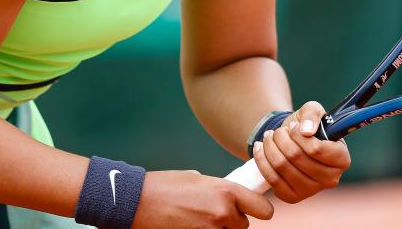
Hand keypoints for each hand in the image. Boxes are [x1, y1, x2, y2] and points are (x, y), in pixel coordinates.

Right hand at [132, 169, 273, 228]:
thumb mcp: (196, 178)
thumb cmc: (164, 186)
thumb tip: (228, 197)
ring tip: (198, 220)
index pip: (263, 209)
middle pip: (243, 226)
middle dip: (231, 222)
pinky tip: (190, 225)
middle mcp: (223, 213)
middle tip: (212, 214)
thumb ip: (217, 189)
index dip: (258, 210)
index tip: (253, 210)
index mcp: (226, 191)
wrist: (138, 202)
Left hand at [251, 101, 350, 202]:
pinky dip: (262, 160)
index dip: (298, 135)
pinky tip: (260, 148)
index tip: (293, 127)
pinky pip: (272, 179)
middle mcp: (331, 179)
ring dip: (270, 146)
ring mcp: (312, 191)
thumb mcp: (312, 110)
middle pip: (296, 157)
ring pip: (282, 166)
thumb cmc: (306, 126)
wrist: (292, 142)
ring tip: (269, 136)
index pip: (316, 149)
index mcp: (342, 159)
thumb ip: (312, 114)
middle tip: (278, 131)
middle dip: (281, 138)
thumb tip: (306, 131)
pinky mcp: (293, 198)